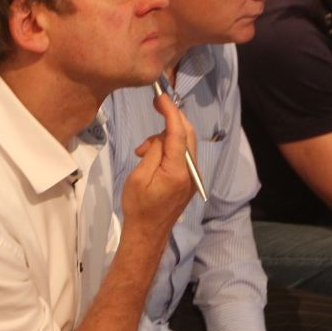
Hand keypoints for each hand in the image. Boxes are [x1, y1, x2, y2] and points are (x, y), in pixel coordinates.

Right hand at [120, 91, 196, 238]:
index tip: (160, 96)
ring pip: (185, 144)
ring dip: (166, 137)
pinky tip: (153, 157)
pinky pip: (183, 155)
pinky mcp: (190, 180)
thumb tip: (162, 136)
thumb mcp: (138, 177)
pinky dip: (170, 149)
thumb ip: (153, 152)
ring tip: (142, 151)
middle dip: (171, 119)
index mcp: (177, 171)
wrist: (148, 233)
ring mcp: (193, 177)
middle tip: (154, 110)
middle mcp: (191, 173)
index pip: (178, 133)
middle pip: (188, 134)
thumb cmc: (138, 207)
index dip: (170, 111)